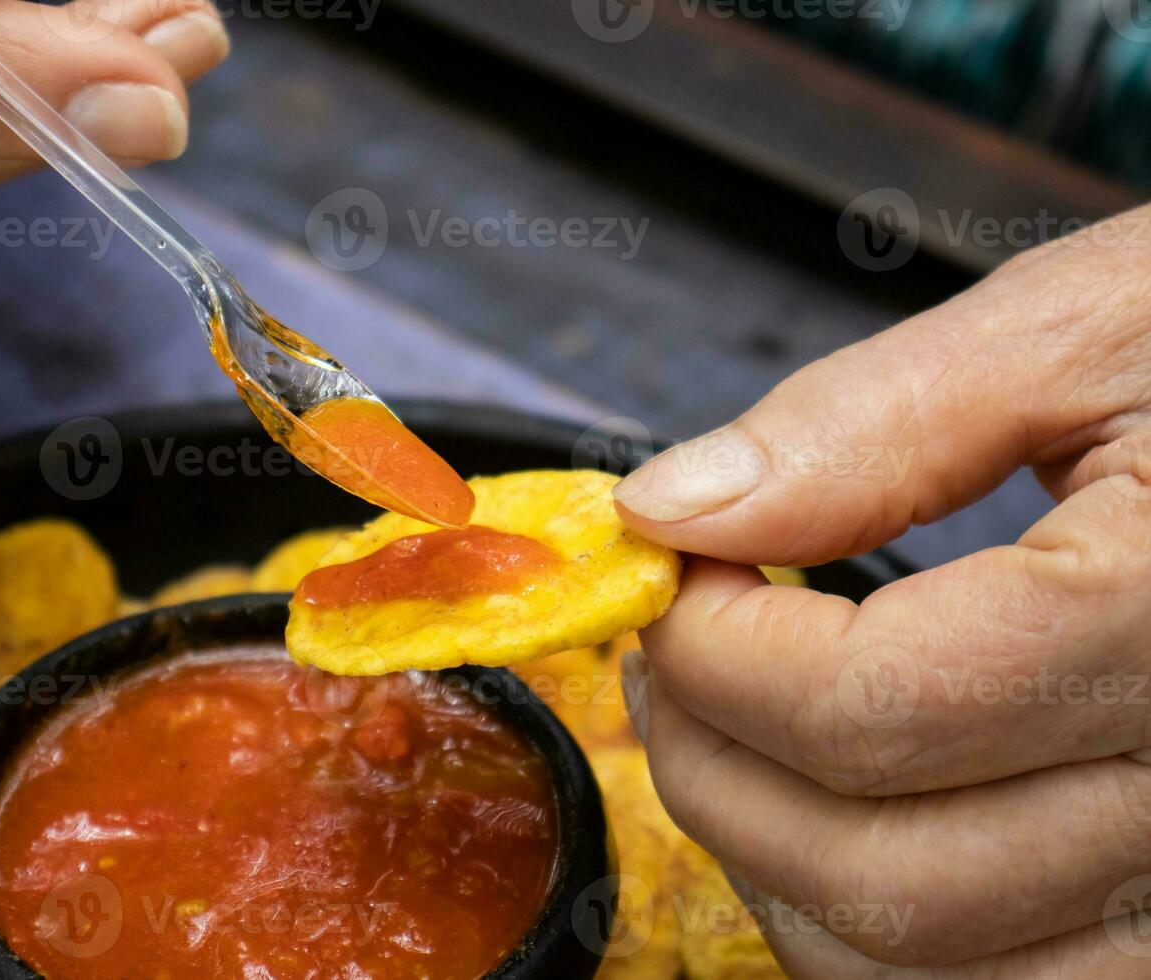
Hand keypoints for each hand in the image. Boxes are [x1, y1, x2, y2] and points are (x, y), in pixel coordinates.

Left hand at [612, 204, 1150, 975]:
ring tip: (740, 732)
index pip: (868, 709)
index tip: (677, 571)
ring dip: (779, 864)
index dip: (715, 649)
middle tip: (680, 657)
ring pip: (931, 974)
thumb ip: (874, 421)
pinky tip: (849, 810)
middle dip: (713, 767)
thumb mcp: (1092, 327)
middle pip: (884, 879)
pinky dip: (882, 926)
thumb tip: (674, 508)